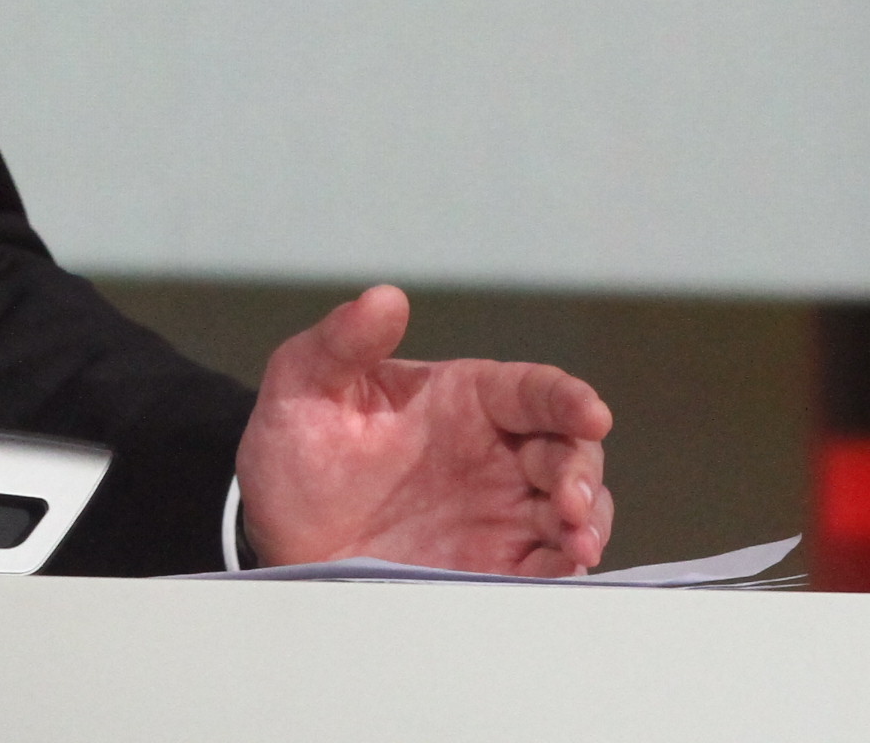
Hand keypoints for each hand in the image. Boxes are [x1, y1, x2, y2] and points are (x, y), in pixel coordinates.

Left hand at [236, 285, 614, 573]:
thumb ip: (341, 343)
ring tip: (574, 545)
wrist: (278, 536)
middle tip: (566, 501)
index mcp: (462, 399)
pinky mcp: (494, 566)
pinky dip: (563, 570)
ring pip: (574, 509)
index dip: (569, 398)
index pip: (532, 390)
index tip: (591, 413)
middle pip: (567, 451)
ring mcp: (500, 512)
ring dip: (586, 523)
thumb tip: (385, 297)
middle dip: (580, 472)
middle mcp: (494, 453)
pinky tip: (558, 573)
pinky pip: (546, 566)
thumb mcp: (301, 388)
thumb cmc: (296, 452)